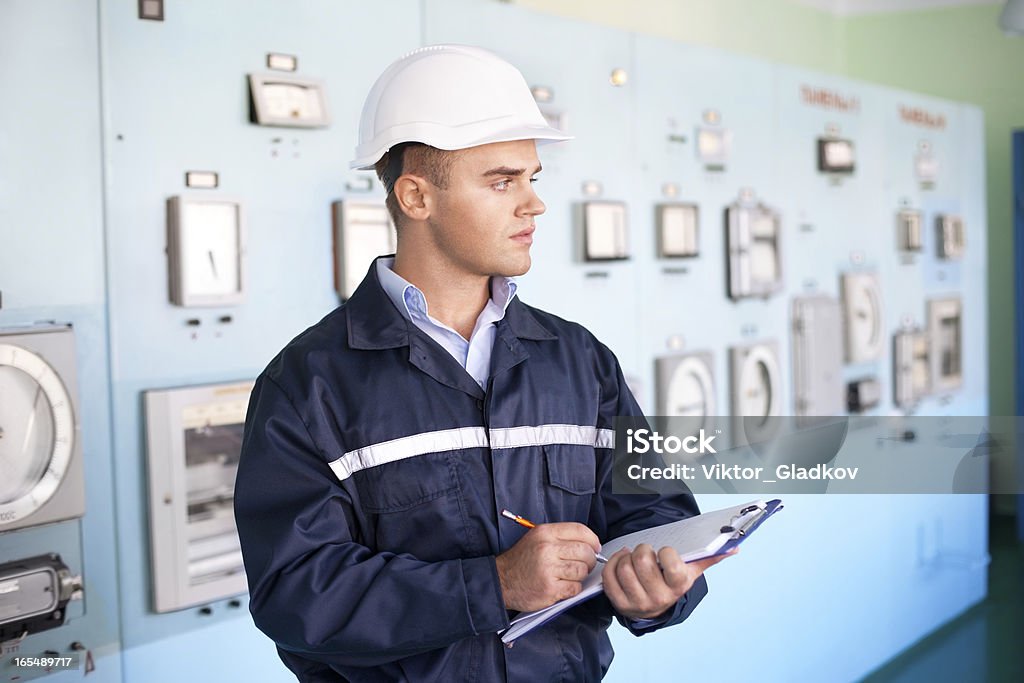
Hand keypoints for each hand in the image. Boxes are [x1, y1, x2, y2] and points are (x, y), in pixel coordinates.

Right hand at [495, 523, 601, 611]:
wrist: (501, 581)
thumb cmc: (521, 561)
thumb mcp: (536, 538)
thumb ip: (560, 538)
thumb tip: (590, 544)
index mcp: (545, 533)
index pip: (580, 530)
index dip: (593, 540)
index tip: (595, 547)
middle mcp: (547, 549)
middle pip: (585, 551)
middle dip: (590, 560)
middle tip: (584, 565)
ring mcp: (548, 569)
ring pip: (582, 570)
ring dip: (580, 575)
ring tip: (569, 576)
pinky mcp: (549, 588)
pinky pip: (575, 587)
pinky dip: (573, 588)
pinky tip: (562, 586)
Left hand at [602, 544, 735, 619]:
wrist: (657, 607)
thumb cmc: (672, 581)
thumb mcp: (691, 570)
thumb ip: (710, 556)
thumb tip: (734, 547)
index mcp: (678, 586)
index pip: (670, 561)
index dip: (665, 552)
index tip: (665, 554)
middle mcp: (658, 597)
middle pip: (642, 560)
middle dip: (642, 550)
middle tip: (646, 553)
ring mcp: (638, 602)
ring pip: (624, 567)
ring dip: (626, 557)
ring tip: (632, 559)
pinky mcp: (620, 603)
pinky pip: (609, 576)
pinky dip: (612, 563)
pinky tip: (621, 562)